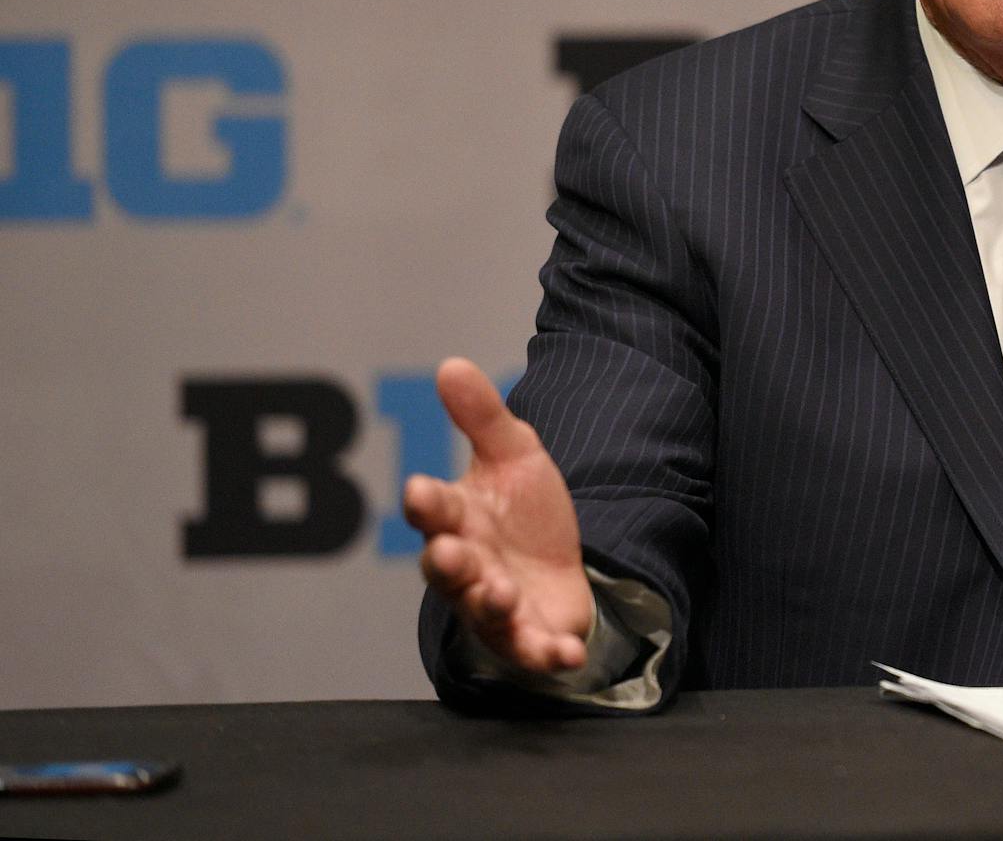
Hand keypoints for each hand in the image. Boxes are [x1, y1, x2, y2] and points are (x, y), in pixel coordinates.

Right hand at [403, 358, 593, 675]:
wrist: (559, 565)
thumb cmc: (522, 511)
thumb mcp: (513, 454)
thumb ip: (481, 417)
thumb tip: (450, 363)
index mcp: (457, 520)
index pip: (435, 510)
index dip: (427, 501)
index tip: (419, 488)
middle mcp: (467, 568)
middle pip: (447, 568)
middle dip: (447, 561)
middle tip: (450, 551)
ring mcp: (495, 607)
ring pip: (484, 611)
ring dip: (490, 602)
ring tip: (501, 592)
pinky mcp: (529, 638)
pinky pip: (533, 651)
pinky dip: (547, 655)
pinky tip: (567, 654)